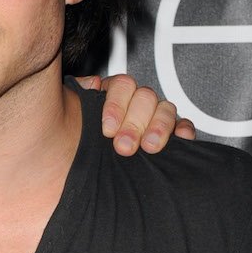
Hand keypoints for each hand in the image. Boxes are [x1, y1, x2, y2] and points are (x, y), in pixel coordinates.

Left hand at [76, 74, 196, 154]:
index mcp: (111, 94)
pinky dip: (184, 130)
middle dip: (135, 123)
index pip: (121, 85)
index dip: (116, 105)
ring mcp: (153, 116)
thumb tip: (92, 83)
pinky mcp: (170, 134)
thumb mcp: (68, 116)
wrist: (70, 169)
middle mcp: (134, 102)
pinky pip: (183, 125)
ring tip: (149, 147)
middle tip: (124, 146)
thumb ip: (78, 95)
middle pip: (145, 97)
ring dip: (159, 128)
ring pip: (165, 109)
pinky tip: (180, 139)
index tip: (107, 129)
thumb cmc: (73, 141)